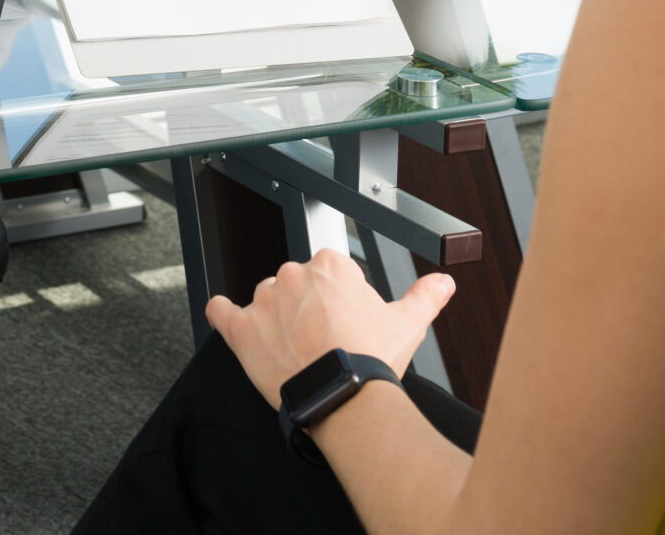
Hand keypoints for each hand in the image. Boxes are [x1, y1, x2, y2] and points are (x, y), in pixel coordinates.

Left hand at [208, 248, 454, 408]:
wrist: (343, 398)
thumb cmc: (371, 360)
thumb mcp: (406, 323)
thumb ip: (424, 296)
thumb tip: (443, 283)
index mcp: (329, 266)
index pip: (328, 271)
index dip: (337, 297)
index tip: (343, 319)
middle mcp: (293, 274)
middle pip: (296, 284)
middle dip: (306, 308)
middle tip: (323, 339)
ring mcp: (264, 301)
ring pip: (265, 301)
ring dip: (275, 319)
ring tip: (296, 350)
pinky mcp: (241, 330)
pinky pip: (221, 312)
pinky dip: (222, 313)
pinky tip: (224, 315)